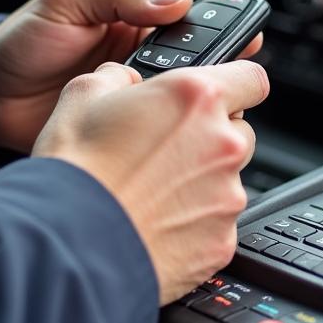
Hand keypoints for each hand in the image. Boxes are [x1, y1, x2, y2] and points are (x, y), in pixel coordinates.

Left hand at [0, 0, 263, 152]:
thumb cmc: (21, 43)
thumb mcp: (65, 3)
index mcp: (135, 25)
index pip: (192, 26)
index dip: (222, 32)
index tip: (247, 37)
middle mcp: (142, 65)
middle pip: (196, 72)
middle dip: (209, 78)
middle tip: (214, 81)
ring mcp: (134, 104)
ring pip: (181, 109)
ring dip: (189, 111)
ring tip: (189, 110)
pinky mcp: (122, 137)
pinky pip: (155, 139)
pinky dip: (167, 141)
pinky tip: (170, 141)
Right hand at [33, 59, 269, 304]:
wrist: (70, 245)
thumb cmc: (77, 171)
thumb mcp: (83, 95)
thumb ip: (119, 77)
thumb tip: (125, 80)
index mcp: (196, 98)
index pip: (251, 78)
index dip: (236, 84)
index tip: (221, 94)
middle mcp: (222, 144)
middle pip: (238, 131)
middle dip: (210, 135)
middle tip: (164, 148)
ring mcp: (226, 196)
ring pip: (227, 179)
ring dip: (200, 180)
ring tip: (151, 190)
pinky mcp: (221, 241)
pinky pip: (216, 223)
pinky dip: (194, 222)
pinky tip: (154, 220)